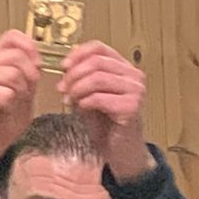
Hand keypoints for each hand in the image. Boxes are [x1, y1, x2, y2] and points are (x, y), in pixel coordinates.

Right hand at [0, 31, 41, 173]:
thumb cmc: (7, 114)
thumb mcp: (24, 87)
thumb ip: (29, 69)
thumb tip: (37, 54)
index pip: (13, 37)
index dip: (30, 48)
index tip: (37, 66)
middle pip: (17, 57)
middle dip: (30, 77)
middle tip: (25, 93)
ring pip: (12, 74)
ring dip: (21, 92)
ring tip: (13, 101)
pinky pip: (4, 93)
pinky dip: (10, 104)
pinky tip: (3, 109)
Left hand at [58, 41, 154, 181]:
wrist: (119, 150)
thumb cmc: (105, 123)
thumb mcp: (88, 93)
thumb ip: (81, 76)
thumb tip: (67, 64)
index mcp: (124, 68)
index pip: (99, 48)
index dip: (78, 53)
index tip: (64, 66)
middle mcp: (134, 77)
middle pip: (96, 62)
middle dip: (73, 75)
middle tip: (62, 89)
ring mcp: (136, 91)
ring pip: (97, 78)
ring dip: (77, 89)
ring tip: (70, 100)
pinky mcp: (132, 107)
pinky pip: (100, 98)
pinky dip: (85, 102)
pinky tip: (81, 109)